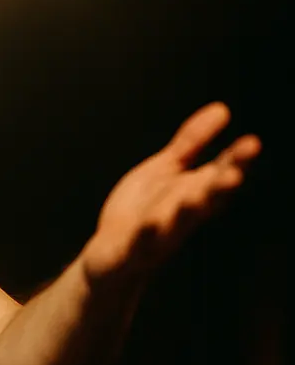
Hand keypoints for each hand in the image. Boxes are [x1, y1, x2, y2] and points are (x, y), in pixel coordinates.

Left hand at [83, 102, 260, 285]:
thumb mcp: (167, 169)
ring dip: (186, 211)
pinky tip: (148, 224)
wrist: (112, 257)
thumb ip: (192, 142)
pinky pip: (140, 244)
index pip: (221, 174)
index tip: (252, 143)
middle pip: (205, 199)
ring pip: (177, 223)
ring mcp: (159, 234)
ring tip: (191, 199)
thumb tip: (222, 108)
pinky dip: (145, 235)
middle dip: (219, 187)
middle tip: (234, 175)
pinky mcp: (132, 249)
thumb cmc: (144, 210)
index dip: (236, 161)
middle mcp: (183, 214)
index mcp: (193, 192)